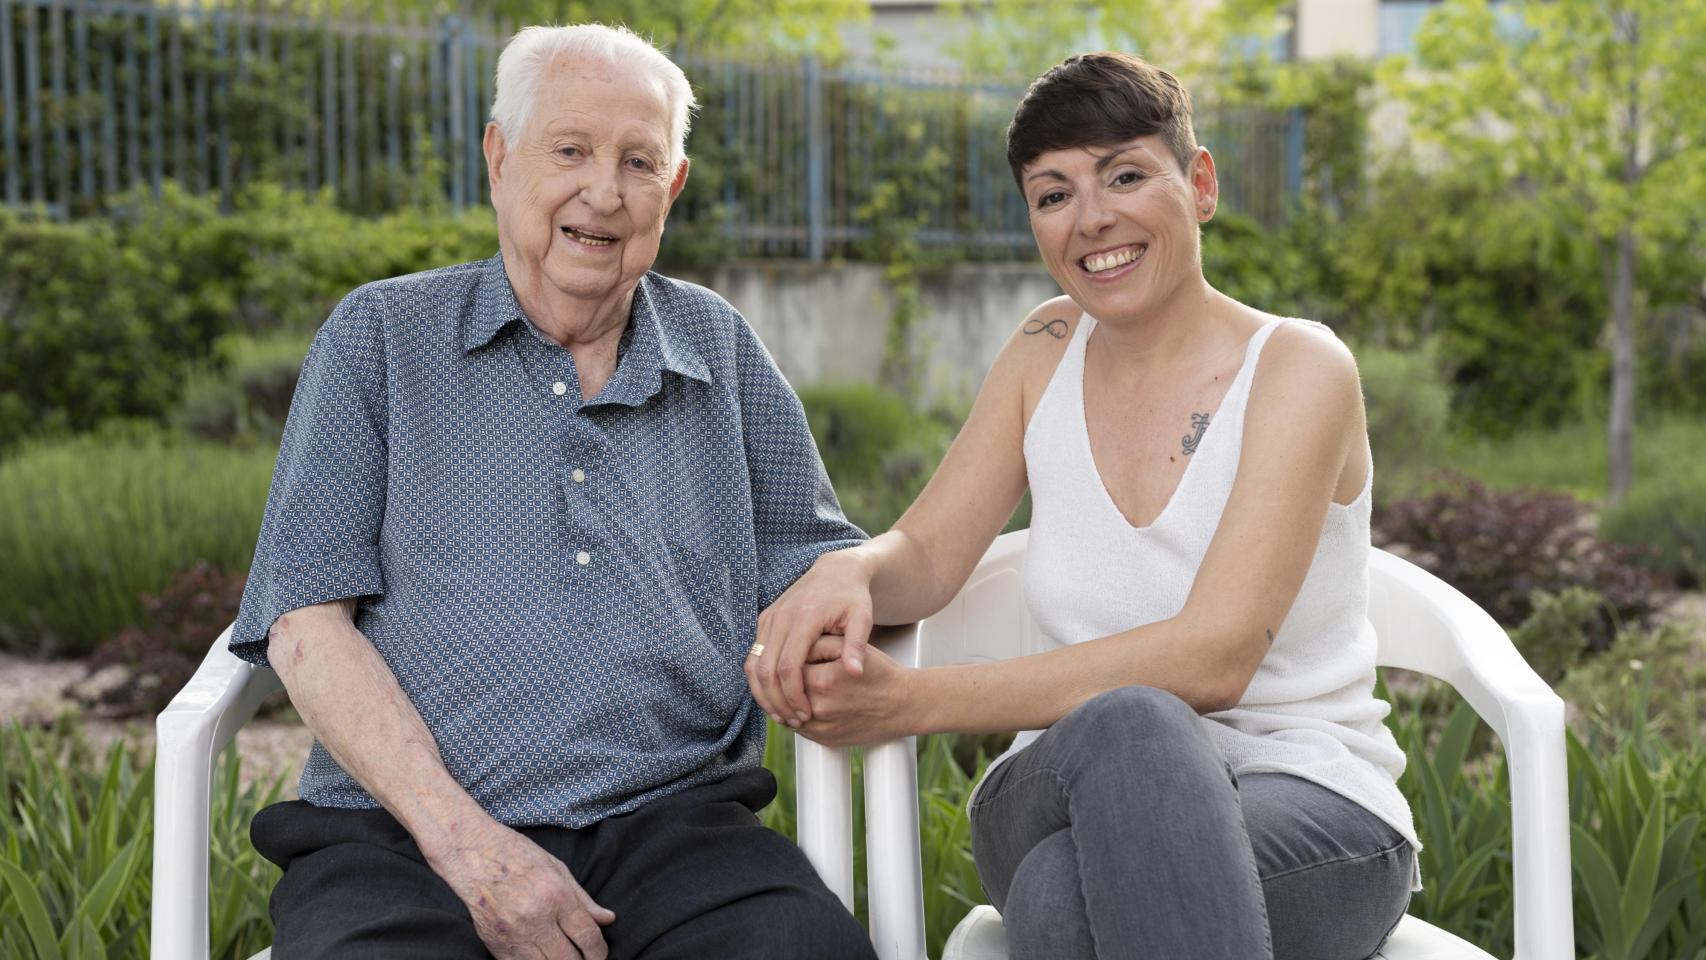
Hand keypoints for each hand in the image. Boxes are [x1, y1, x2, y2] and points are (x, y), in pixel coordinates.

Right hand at [432, 818, 615, 959]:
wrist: (474, 856)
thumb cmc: (518, 857)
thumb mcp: (558, 869)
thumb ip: (584, 900)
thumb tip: (608, 920)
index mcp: (555, 896)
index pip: (587, 936)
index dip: (599, 952)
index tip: (600, 954)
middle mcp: (535, 918)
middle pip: (568, 959)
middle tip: (585, 959)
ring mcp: (513, 935)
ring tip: (564, 957)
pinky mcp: (496, 945)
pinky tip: (542, 957)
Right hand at [749, 549, 875, 726]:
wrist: (835, 571)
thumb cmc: (852, 597)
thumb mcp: (862, 618)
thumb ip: (857, 646)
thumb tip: (854, 673)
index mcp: (804, 618)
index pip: (788, 666)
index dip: (793, 695)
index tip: (806, 714)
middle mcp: (780, 618)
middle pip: (765, 670)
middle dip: (776, 701)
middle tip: (793, 721)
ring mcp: (768, 619)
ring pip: (753, 666)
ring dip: (763, 694)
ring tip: (782, 714)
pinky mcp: (764, 621)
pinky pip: (753, 657)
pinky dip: (760, 680)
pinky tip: (777, 696)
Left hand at [795, 634, 918, 746]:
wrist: (903, 705)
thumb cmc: (880, 674)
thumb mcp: (853, 649)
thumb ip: (820, 643)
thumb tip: (794, 644)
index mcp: (823, 681)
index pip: (788, 667)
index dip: (793, 658)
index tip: (799, 654)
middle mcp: (819, 707)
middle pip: (785, 691)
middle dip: (788, 680)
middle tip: (796, 669)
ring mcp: (821, 728)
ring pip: (787, 711)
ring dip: (788, 699)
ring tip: (800, 686)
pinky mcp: (824, 740)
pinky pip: (798, 727)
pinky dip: (797, 714)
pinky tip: (808, 703)